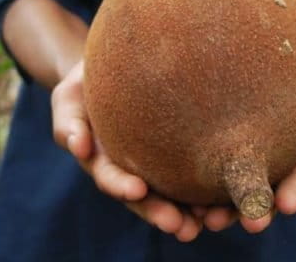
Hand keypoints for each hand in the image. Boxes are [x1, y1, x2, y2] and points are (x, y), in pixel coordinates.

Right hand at [51, 59, 203, 241]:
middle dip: (160, 212)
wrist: (116, 68)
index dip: (122, 185)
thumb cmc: (86, 83)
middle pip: (145, 197)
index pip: (111, 177)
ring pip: (172, 194)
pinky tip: (226, 199)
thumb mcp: (69, 98)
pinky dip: (209, 191)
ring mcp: (155, 165)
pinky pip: (194, 176)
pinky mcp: (178, 154)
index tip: (137, 189)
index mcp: (102, 160)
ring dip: (189, 212)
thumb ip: (68, 123)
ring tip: (208, 222)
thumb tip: (77, 146)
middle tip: (179, 226)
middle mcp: (130, 170)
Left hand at [199, 90, 295, 233]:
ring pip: (225, 198)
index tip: (288, 204)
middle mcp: (259, 174)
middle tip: (254, 224)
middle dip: (256, 214)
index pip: (293, 185)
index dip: (292, 195)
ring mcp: (229, 172)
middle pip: (258, 199)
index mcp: (290, 165)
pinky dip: (193, 197)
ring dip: (222, 213)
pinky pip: (196, 185)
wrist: (257, 69)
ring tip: (212, 220)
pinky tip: (189, 204)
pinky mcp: (202, 165)